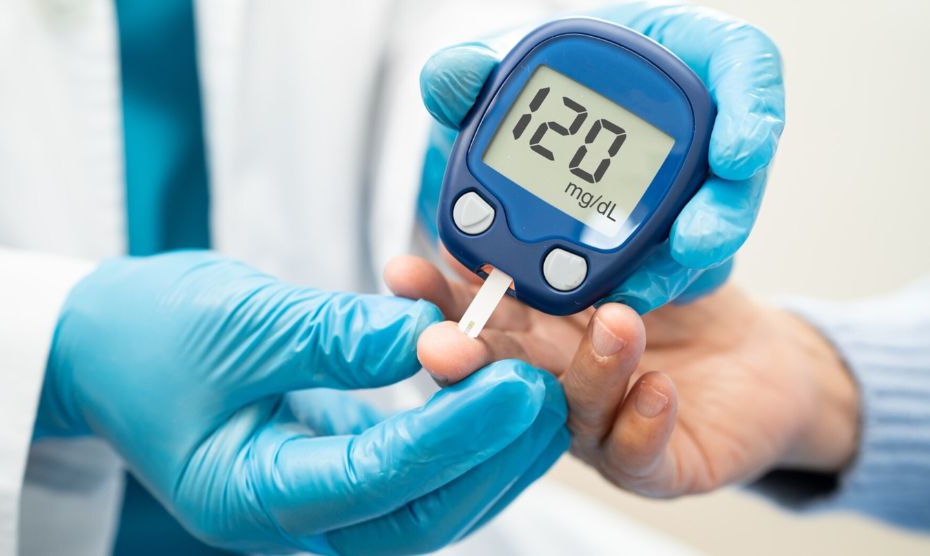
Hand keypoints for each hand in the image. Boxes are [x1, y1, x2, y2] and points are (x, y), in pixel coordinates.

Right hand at [35, 251, 568, 553]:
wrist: (106, 345)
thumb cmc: (148, 334)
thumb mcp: (236, 321)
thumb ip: (335, 335)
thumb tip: (433, 334)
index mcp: (246, 492)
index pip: (372, 479)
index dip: (450, 434)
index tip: (511, 384)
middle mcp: (286, 514)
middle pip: (414, 517)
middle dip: (486, 459)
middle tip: (540, 392)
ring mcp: (312, 498)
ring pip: (422, 505)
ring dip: (485, 456)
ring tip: (537, 396)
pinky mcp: (332, 467)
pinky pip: (410, 473)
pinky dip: (456, 440)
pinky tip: (492, 399)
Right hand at [388, 255, 858, 496]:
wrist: (763, 363)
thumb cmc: (691, 306)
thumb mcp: (643, 242)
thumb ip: (591, 221)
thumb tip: (534, 172)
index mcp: (540, 329)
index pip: (475, 312)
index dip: (436, 295)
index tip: (404, 273)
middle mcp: (556, 381)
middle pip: (498, 372)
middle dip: (465, 355)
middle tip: (442, 344)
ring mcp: (599, 426)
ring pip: (568, 410)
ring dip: (583, 368)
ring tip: (616, 322)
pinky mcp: (654, 462)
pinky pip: (637, 453)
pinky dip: (641, 422)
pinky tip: (657, 388)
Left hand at [418, 1, 784, 312]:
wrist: (522, 145)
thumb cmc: (528, 94)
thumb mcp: (494, 77)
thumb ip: (472, 73)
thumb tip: (455, 78)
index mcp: (668, 59)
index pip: (741, 63)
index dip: (753, 104)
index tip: (738, 152)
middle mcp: (691, 127)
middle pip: (737, 167)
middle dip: (723, 212)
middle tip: (694, 243)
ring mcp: (685, 188)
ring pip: (706, 230)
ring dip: (678, 266)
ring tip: (640, 291)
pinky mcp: (665, 239)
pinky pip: (667, 266)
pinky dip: (643, 286)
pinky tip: (610, 303)